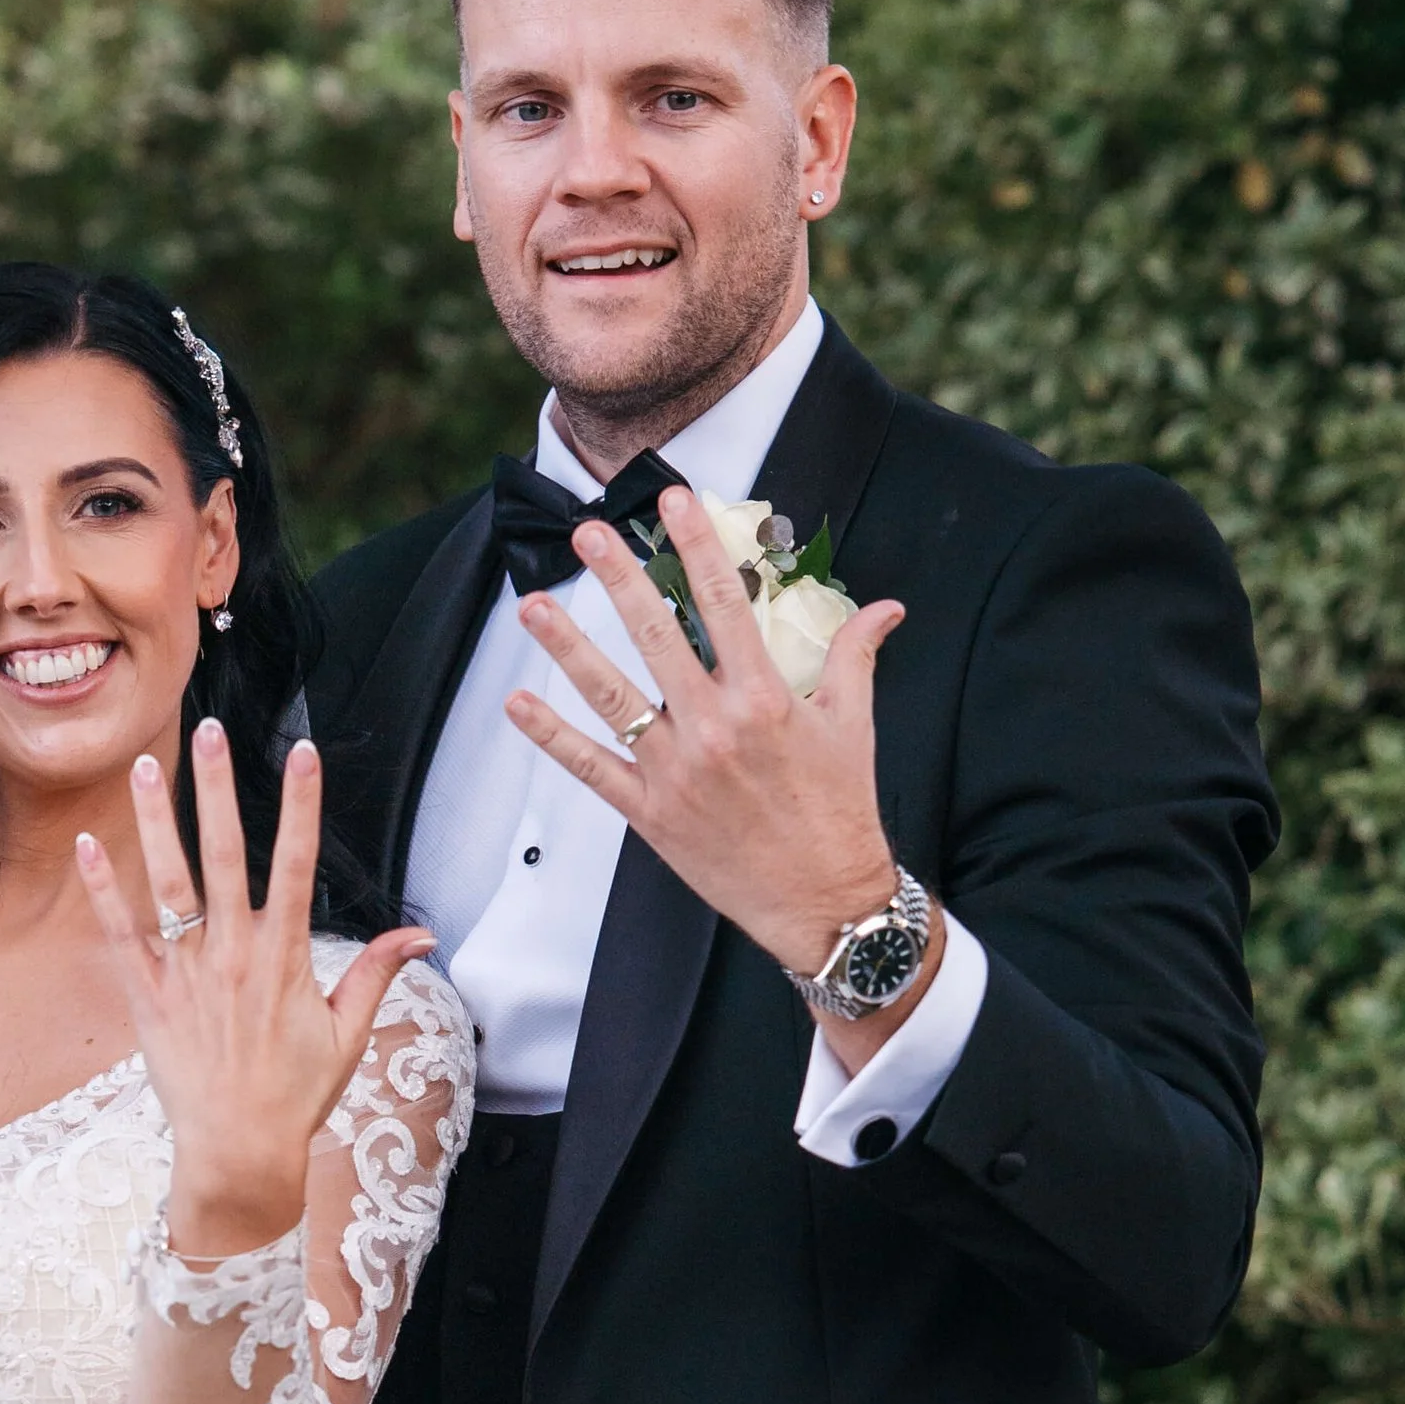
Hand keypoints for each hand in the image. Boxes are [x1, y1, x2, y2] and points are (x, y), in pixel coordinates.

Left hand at [76, 720, 433, 1252]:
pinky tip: (89, 844)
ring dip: (158, 821)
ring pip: (169, 882)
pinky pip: (123, 933)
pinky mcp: (149, 997)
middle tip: (210, 730)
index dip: (303, 804)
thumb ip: (378, 973)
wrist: (239, 1154)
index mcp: (286, 958)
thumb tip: (422, 935)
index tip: (305, 753)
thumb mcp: (349, 1033)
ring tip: (146, 766)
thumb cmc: (297, 1095)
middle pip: (227, 854)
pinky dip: (105, 890)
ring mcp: (188, 973)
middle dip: (219, 788)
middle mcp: (235, 955)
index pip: (298, 863)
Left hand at [507, 488, 933, 1066]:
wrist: (825, 901)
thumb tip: (886, 606)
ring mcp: (676, 772)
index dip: (698, 546)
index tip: (673, 502)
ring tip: (532, 607)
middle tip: (587, 533)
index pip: (725, 604)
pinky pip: (591, 769)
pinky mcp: (650, 813)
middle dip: (620, 579)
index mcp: (765, 699)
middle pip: (657, 637)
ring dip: (569, 649)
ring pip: (611, 697)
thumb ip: (856, 656)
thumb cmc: (840, 809)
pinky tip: (518, 705)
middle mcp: (714, 728)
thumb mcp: (855, 726)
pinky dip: (552, 738)